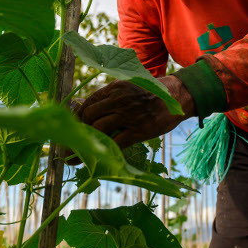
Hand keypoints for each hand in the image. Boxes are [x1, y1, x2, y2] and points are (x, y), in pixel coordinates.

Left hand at [75, 75, 194, 148]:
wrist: (177, 96)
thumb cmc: (150, 94)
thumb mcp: (128, 88)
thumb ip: (109, 98)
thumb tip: (85, 111)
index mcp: (114, 88)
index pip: (87, 103)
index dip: (76, 119)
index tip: (70, 130)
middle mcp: (119, 100)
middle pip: (89, 117)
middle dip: (78, 132)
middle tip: (72, 145)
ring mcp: (129, 115)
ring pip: (98, 130)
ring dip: (87, 145)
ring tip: (79, 156)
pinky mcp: (139, 130)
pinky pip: (116, 143)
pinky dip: (105, 152)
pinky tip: (98, 159)